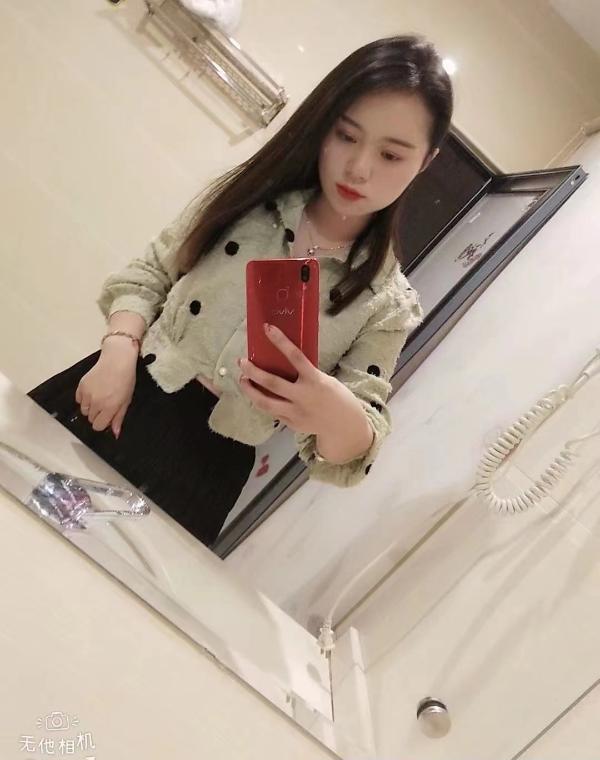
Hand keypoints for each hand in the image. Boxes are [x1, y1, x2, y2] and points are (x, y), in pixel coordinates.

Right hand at [75, 340, 137, 436]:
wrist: (117, 360)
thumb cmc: (126, 380)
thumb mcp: (126, 400)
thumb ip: (118, 418)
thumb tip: (115, 434)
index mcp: (109, 407)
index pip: (98, 426)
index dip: (103, 423)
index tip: (107, 416)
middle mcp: (96, 403)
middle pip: (90, 419)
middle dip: (97, 414)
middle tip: (106, 403)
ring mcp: (87, 394)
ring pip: (83, 410)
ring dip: (90, 407)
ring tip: (99, 397)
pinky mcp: (81, 386)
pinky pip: (78, 400)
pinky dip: (84, 398)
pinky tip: (93, 391)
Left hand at [237, 323, 364, 435]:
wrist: (344, 426)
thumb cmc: (337, 398)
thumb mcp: (325, 380)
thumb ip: (306, 374)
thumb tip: (284, 363)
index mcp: (315, 381)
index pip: (295, 356)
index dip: (280, 341)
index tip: (267, 328)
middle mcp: (303, 396)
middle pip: (271, 383)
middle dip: (253, 371)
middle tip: (242, 362)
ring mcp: (296, 412)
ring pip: (265, 402)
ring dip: (249, 390)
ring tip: (242, 380)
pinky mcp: (291, 424)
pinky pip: (272, 412)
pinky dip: (262, 401)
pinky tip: (257, 394)